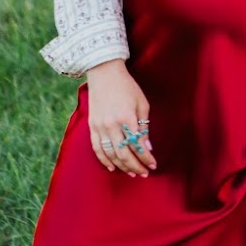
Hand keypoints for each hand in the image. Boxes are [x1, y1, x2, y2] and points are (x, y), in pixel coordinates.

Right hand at [86, 60, 156, 176]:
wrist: (104, 73)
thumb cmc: (127, 87)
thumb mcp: (142, 103)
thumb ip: (144, 126)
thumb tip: (147, 147)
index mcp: (127, 117)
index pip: (137, 145)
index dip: (146, 158)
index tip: (153, 164)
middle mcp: (112, 124)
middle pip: (124, 154)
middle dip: (136, 166)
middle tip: (144, 172)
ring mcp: (100, 126)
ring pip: (111, 154)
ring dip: (122, 166)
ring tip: (133, 172)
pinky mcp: (92, 126)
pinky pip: (97, 148)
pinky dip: (104, 160)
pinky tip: (112, 167)